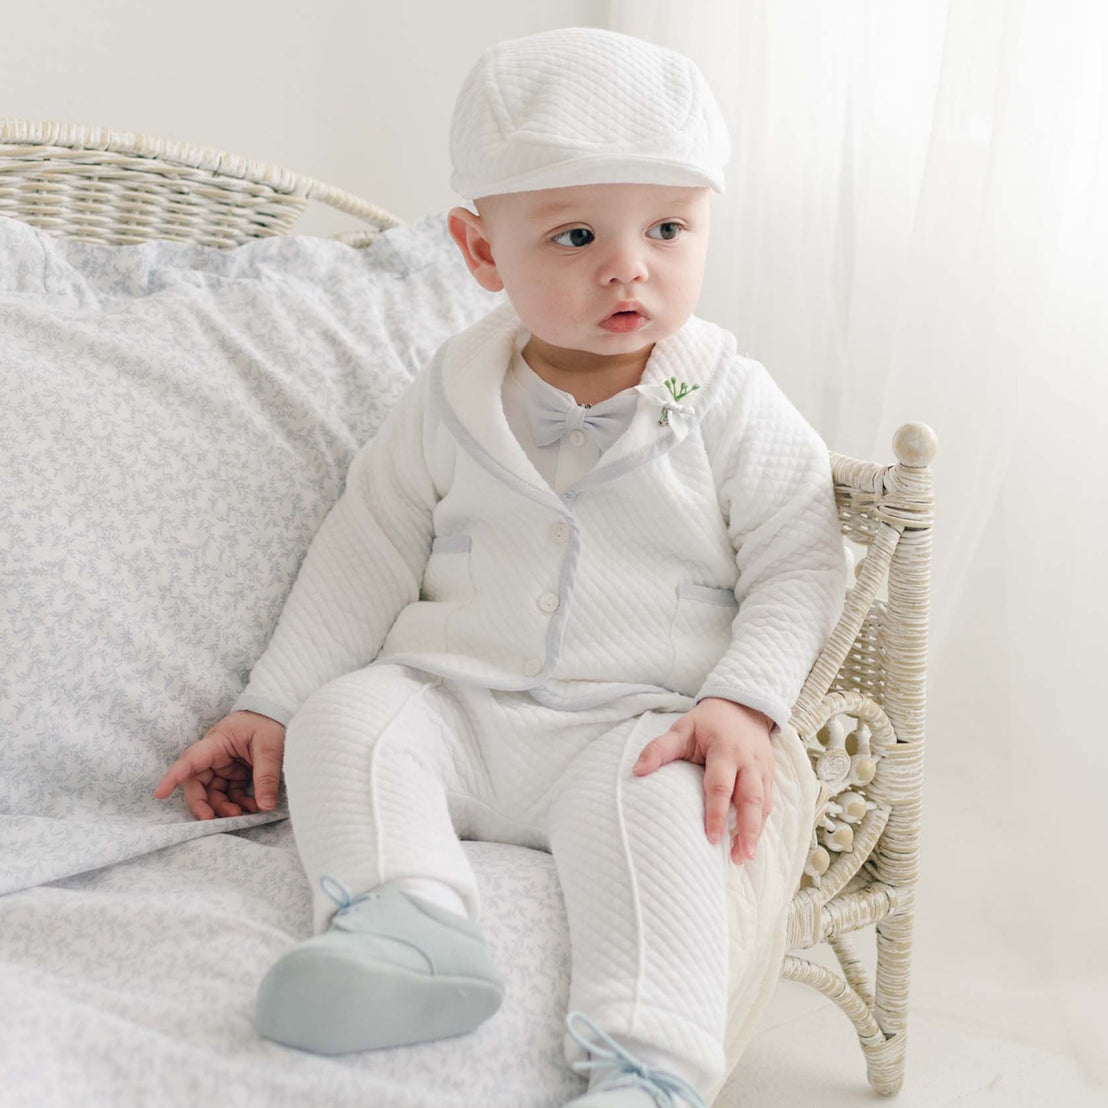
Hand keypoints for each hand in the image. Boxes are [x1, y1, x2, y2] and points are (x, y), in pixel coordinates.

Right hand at [153, 710, 285, 819]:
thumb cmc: (270, 722)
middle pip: (198, 783)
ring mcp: (225, 765)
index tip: (159, 794)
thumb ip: (266, 776)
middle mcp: (215, 755)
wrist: (280, 713)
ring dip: (224, 807)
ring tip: (242, 814)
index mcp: (217, 742)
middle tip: (213, 820)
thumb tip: (264, 806)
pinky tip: (253, 807)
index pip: (190, 760)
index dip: (173, 777)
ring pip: (213, 792)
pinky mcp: (235, 773)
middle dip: (203, 804)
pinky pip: (230, 793)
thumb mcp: (270, 747)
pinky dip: (239, 803)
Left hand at [633, 698, 773, 863]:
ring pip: (764, 803)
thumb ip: (660, 748)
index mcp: (725, 750)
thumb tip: (637, 771)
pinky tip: (752, 841)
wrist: (743, 706)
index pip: (721, 786)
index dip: (716, 812)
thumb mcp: (682, 728)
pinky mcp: (769, 775)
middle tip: (739, 856)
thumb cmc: (708, 722)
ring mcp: (762, 769)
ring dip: (756, 831)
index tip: (711, 837)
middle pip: (751, 799)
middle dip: (747, 829)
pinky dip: (762, 822)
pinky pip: (769, 801)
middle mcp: (748, 761)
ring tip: (745, 856)